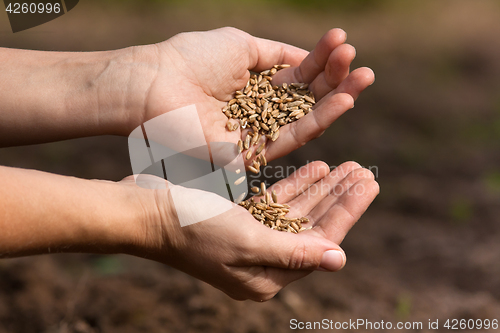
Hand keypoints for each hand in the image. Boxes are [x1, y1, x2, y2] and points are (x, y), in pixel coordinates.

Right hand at [125, 161, 378, 300]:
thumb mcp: (246, 243)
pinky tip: (315, 166)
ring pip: (297, 211)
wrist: (144, 212)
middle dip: (339, 198)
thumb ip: (294, 252)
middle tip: (365, 171)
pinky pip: (276, 202)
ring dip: (320, 188)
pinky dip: (295, 185)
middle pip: (313, 225)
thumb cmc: (193, 229)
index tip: (369, 183)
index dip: (347, 211)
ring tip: (347, 166)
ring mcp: (251, 238)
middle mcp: (263, 260)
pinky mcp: (239, 218)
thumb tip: (339, 260)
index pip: (321, 242)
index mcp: (268, 275)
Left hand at [133, 27, 373, 163]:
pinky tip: (343, 100)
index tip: (342, 41)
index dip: (321, 60)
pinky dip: (318, 120)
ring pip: (305, 120)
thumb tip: (308, 55)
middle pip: (306, 100)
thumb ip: (277, 54)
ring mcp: (256, 134)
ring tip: (363, 79)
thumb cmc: (191, 58)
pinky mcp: (251, 154)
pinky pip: (291, 138)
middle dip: (335, 82)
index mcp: (254, 85)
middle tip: (364, 66)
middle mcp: (259, 112)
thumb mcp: (241, 44)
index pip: (296, 76)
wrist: (155, 85)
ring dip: (336, 100)